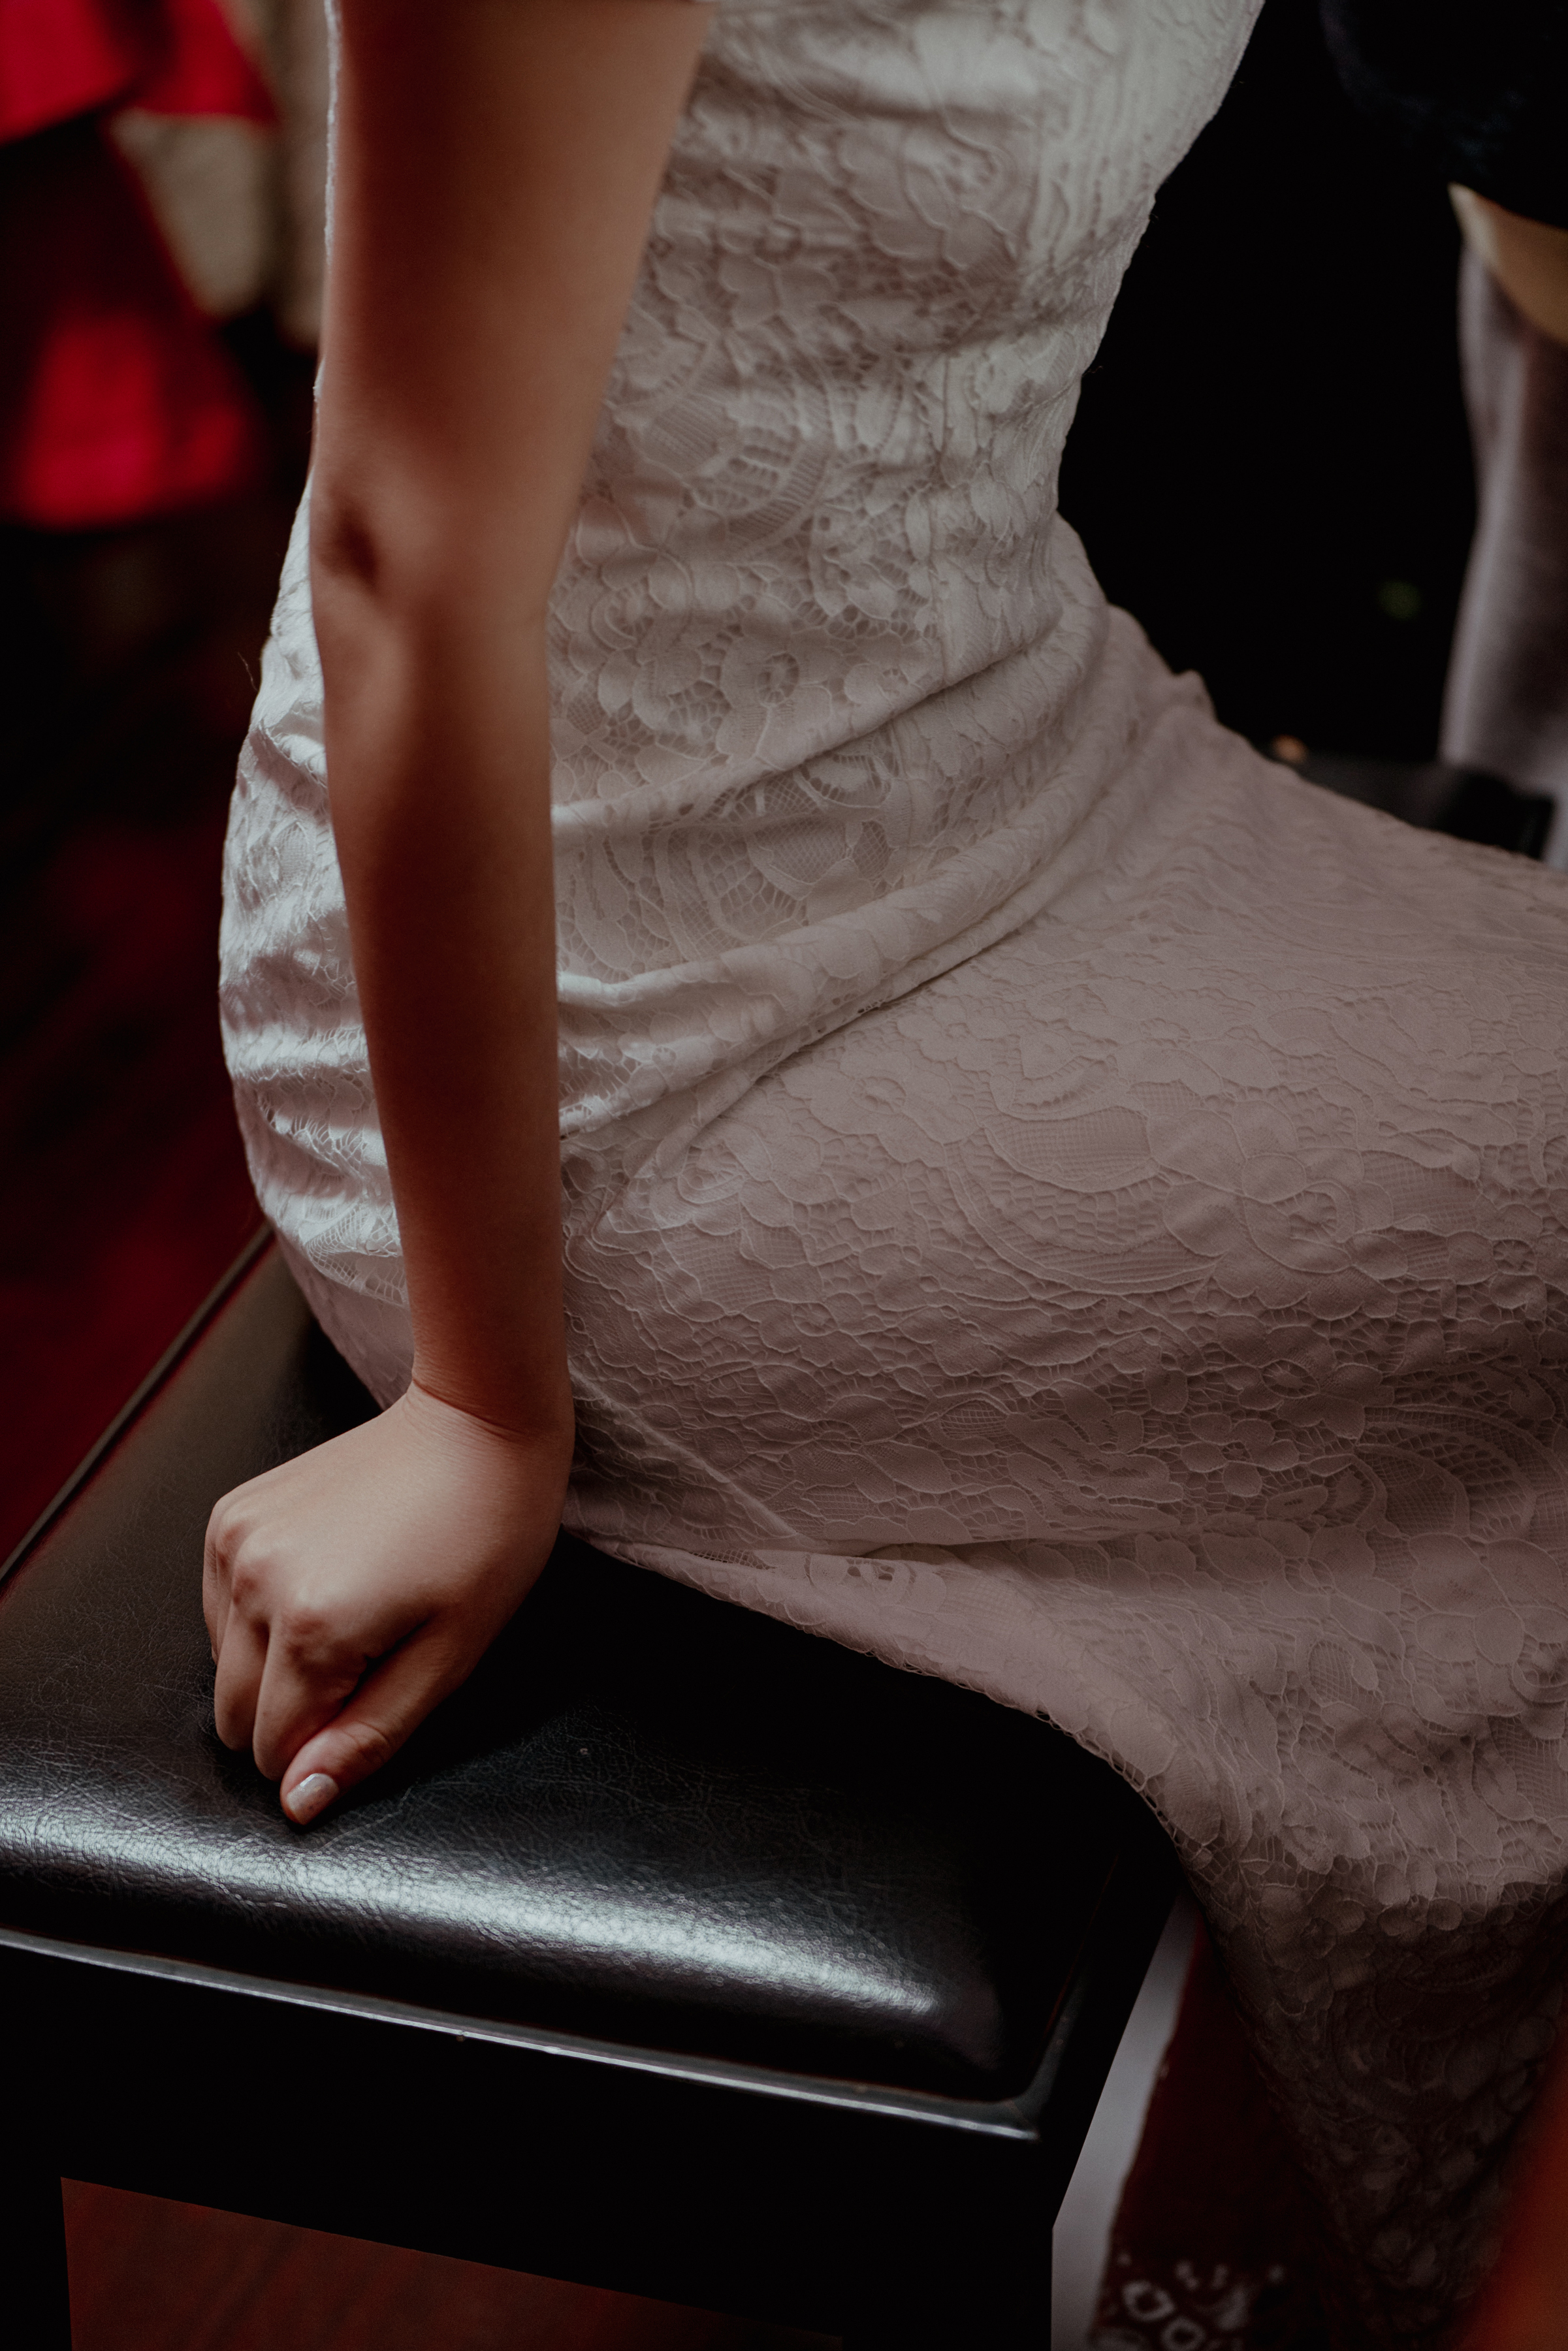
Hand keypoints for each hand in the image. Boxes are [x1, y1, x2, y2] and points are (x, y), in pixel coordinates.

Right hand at [203, 1382, 572, 1823]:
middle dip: (293, 1712)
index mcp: (313, 1628)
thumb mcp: (451, 1657)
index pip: (273, 1751)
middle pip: (233, 1714)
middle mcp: (256, 1583)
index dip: (325, 1747)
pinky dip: (260, 1614)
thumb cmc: (488, 1539)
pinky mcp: (232, 1513)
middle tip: (371, 1659)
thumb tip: (299, 1802)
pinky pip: (219, 1605)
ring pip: (220, 1662)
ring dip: (274, 1661)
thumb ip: (370, 1736)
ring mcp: (236, 1541)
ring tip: (354, 1610)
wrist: (476, 1424)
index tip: (378, 1698)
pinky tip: (325, 1580)